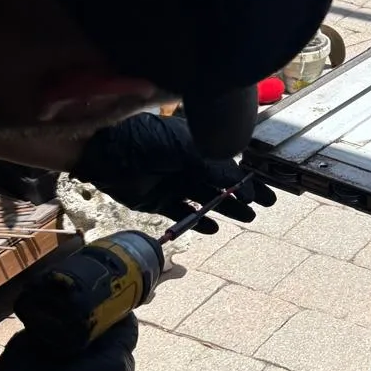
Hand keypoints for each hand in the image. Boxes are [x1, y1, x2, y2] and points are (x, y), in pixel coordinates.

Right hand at [0, 318, 136, 370]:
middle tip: (75, 339)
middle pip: (119, 355)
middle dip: (102, 346)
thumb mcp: (32, 342)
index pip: (127, 329)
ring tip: (67, 367)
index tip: (93, 315)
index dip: (111, 318)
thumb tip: (60, 324)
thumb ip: (56, 330)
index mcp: (113, 361)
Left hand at [71, 113, 275, 231]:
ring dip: (225, 209)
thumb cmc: (147, 142)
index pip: (228, 165)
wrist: (106, 153)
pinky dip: (198, 221)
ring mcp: (173, 183)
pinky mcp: (158, 201)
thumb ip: (214, 167)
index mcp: (196, 147)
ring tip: (246, 218)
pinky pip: (183, 213)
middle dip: (242, 195)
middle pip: (221, 184)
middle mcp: (187, 165)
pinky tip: (212, 228)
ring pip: (206, 200)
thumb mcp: (186, 149)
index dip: (246, 179)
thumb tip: (242, 183)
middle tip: (264, 207)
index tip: (263, 194)